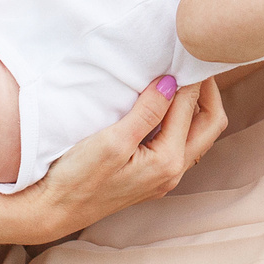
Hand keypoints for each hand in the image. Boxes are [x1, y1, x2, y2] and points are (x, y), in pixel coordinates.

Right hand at [21, 75, 229, 241]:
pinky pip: (179, 143)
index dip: (189, 77)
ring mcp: (163, 176)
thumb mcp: (112, 141)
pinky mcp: (151, 176)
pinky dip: (180, 120)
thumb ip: (147, 112)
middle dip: (207, 91)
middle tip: (191, 64)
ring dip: (194, 106)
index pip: (191, 108)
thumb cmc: (77, 178)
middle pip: (211, 124)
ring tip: (178, 79)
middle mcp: (173, 172)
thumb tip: (172, 83)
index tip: (182, 53)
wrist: (53, 210)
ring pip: (197, 135)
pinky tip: (164, 105)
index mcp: (167, 161)